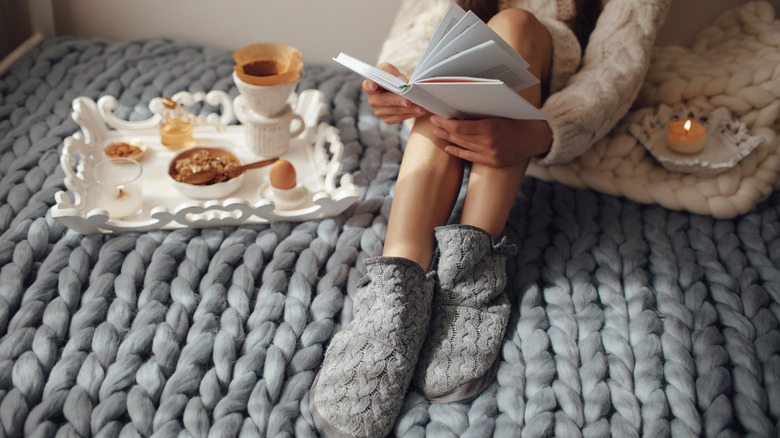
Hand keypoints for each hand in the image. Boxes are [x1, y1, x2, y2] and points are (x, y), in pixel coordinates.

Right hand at [363, 63, 426, 124]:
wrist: (396, 88)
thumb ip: (393, 72)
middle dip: (397, 101)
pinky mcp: (387, 119)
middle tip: (408, 101)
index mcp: (369, 86)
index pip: (368, 85)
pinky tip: (418, 111)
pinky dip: (410, 115)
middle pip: (384, 101)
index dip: (371, 85)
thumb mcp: (389, 69)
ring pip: (394, 111)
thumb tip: (402, 80)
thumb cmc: (390, 77)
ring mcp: (379, 111)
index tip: (374, 85)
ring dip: (408, 109)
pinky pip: (399, 118)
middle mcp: (373, 100)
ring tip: (420, 107)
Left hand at [429, 115, 552, 167]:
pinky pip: (471, 158)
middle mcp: (489, 142)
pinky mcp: (493, 162)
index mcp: (490, 127)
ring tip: (439, 134)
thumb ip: (480, 115)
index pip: (460, 127)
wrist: (534, 138)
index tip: (436, 117)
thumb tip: (458, 113)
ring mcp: (491, 154)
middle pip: (459, 137)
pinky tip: (449, 148)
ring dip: (449, 140)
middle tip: (434, 124)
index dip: (445, 123)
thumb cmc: (516, 120)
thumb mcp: (498, 114)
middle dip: (444, 130)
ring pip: (464, 146)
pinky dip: (458, 152)